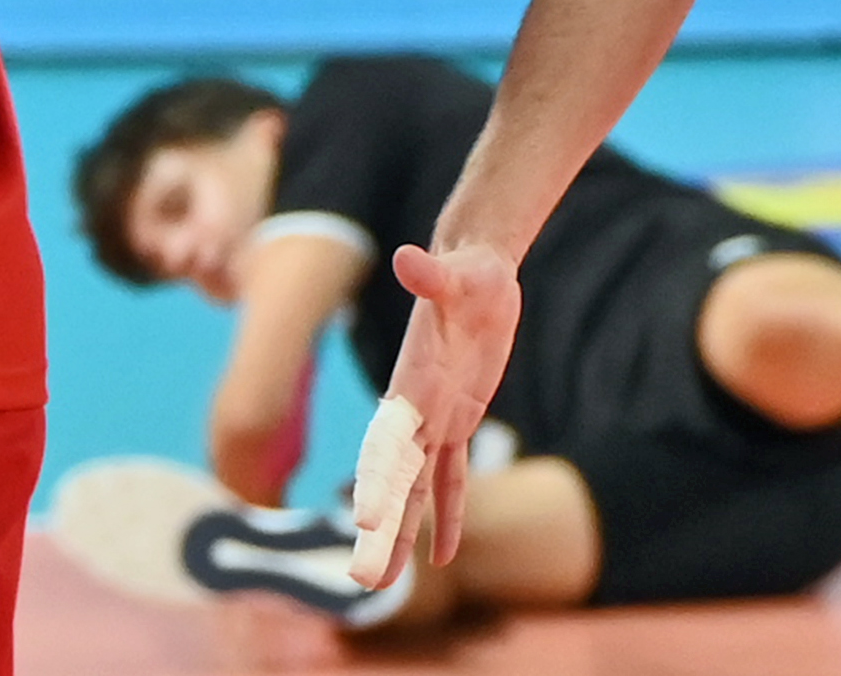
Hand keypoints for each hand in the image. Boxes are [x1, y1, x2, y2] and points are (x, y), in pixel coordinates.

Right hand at [348, 242, 519, 587]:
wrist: (475, 267)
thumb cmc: (468, 269)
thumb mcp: (459, 273)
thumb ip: (433, 274)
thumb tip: (409, 257)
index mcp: (410, 382)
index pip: (390, 439)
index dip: (380, 478)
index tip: (368, 521)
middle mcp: (414, 408)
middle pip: (395, 479)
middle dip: (382, 528)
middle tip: (365, 581)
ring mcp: (435, 417)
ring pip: (415, 488)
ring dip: (402, 534)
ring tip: (382, 583)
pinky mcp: (459, 418)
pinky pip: (451, 475)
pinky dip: (448, 512)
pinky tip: (443, 554)